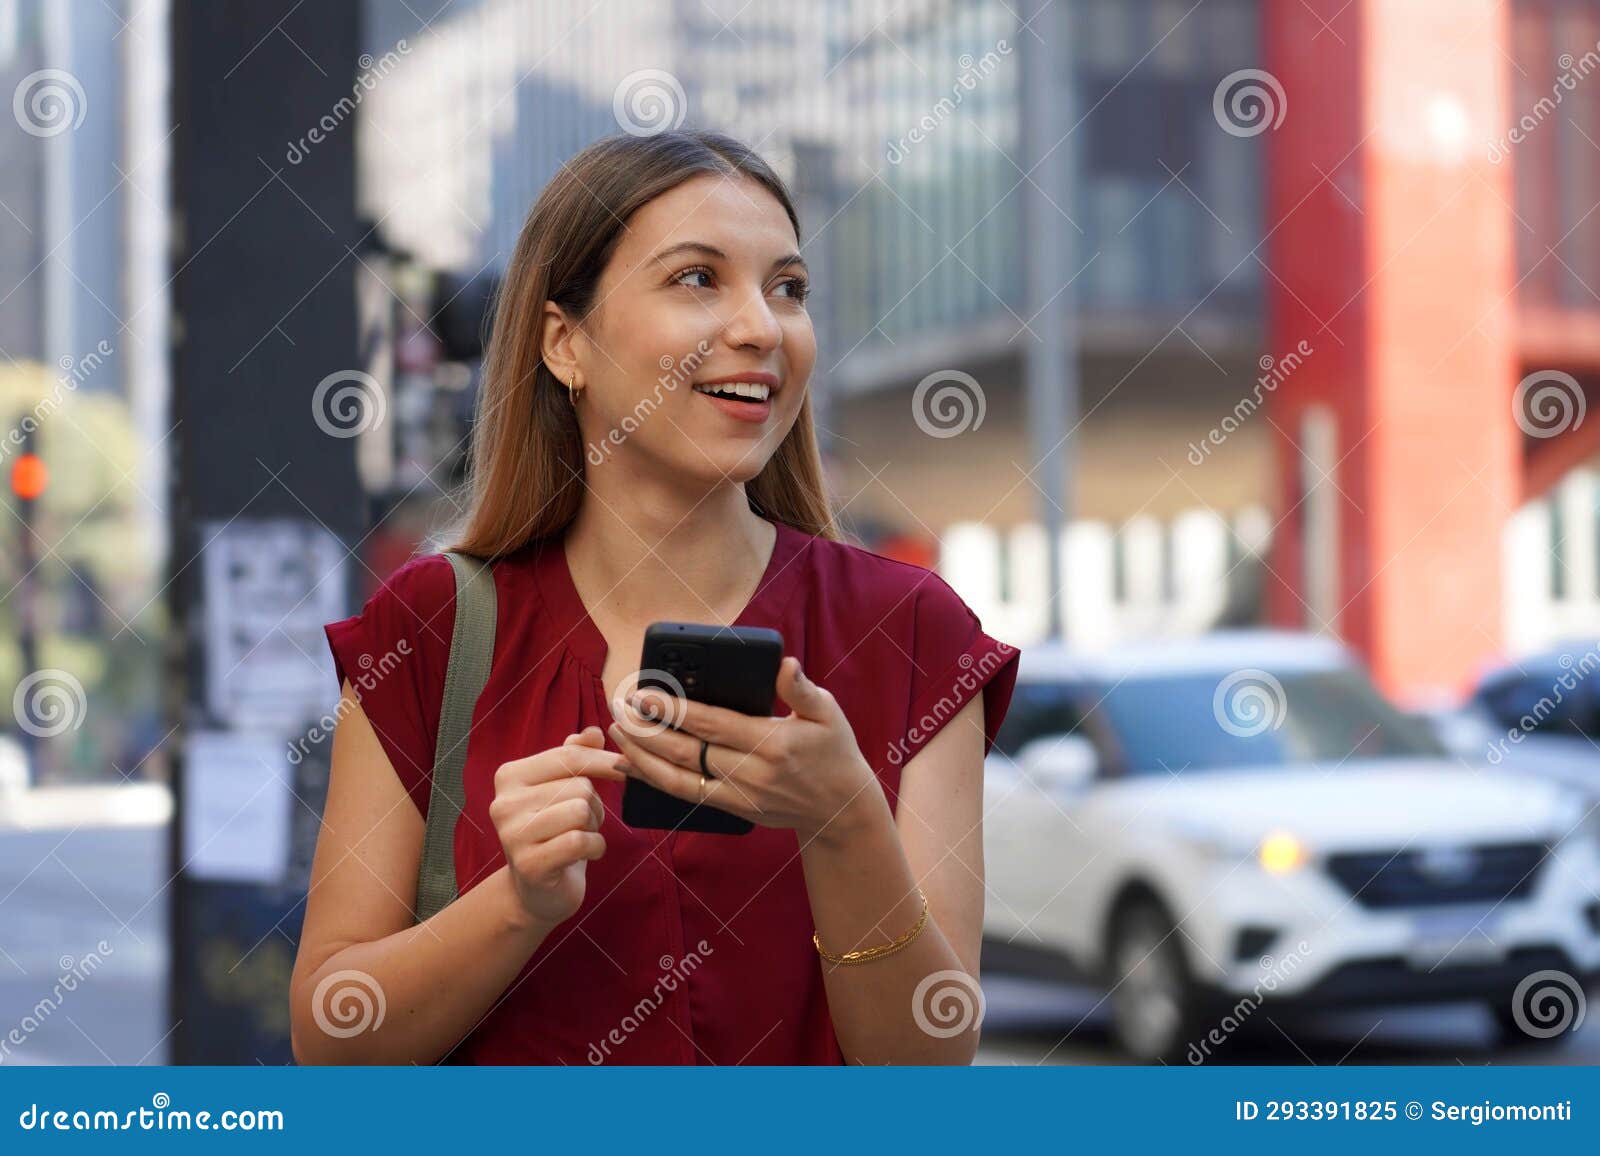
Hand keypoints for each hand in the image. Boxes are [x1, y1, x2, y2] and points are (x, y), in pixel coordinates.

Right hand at [489, 727, 625, 926]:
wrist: (537, 891)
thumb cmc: (554, 832)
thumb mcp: (562, 789)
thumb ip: (575, 756)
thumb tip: (593, 731)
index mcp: (510, 776)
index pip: (569, 756)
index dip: (604, 761)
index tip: (628, 766)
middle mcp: (504, 803)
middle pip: (580, 786)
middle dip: (594, 805)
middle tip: (581, 823)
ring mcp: (513, 835)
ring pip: (581, 811)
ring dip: (593, 827)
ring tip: (579, 837)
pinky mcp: (529, 864)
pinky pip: (581, 841)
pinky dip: (594, 847)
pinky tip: (583, 855)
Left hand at [607, 656, 880, 843]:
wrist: (840, 809)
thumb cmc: (833, 752)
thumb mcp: (827, 714)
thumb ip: (801, 690)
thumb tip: (785, 665)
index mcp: (772, 742)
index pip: (711, 723)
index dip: (673, 709)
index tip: (644, 694)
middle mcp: (751, 772)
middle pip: (686, 751)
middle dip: (646, 731)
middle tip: (618, 708)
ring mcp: (739, 794)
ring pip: (678, 778)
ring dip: (642, 757)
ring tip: (618, 735)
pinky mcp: (732, 808)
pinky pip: (685, 795)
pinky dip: (654, 780)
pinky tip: (632, 765)